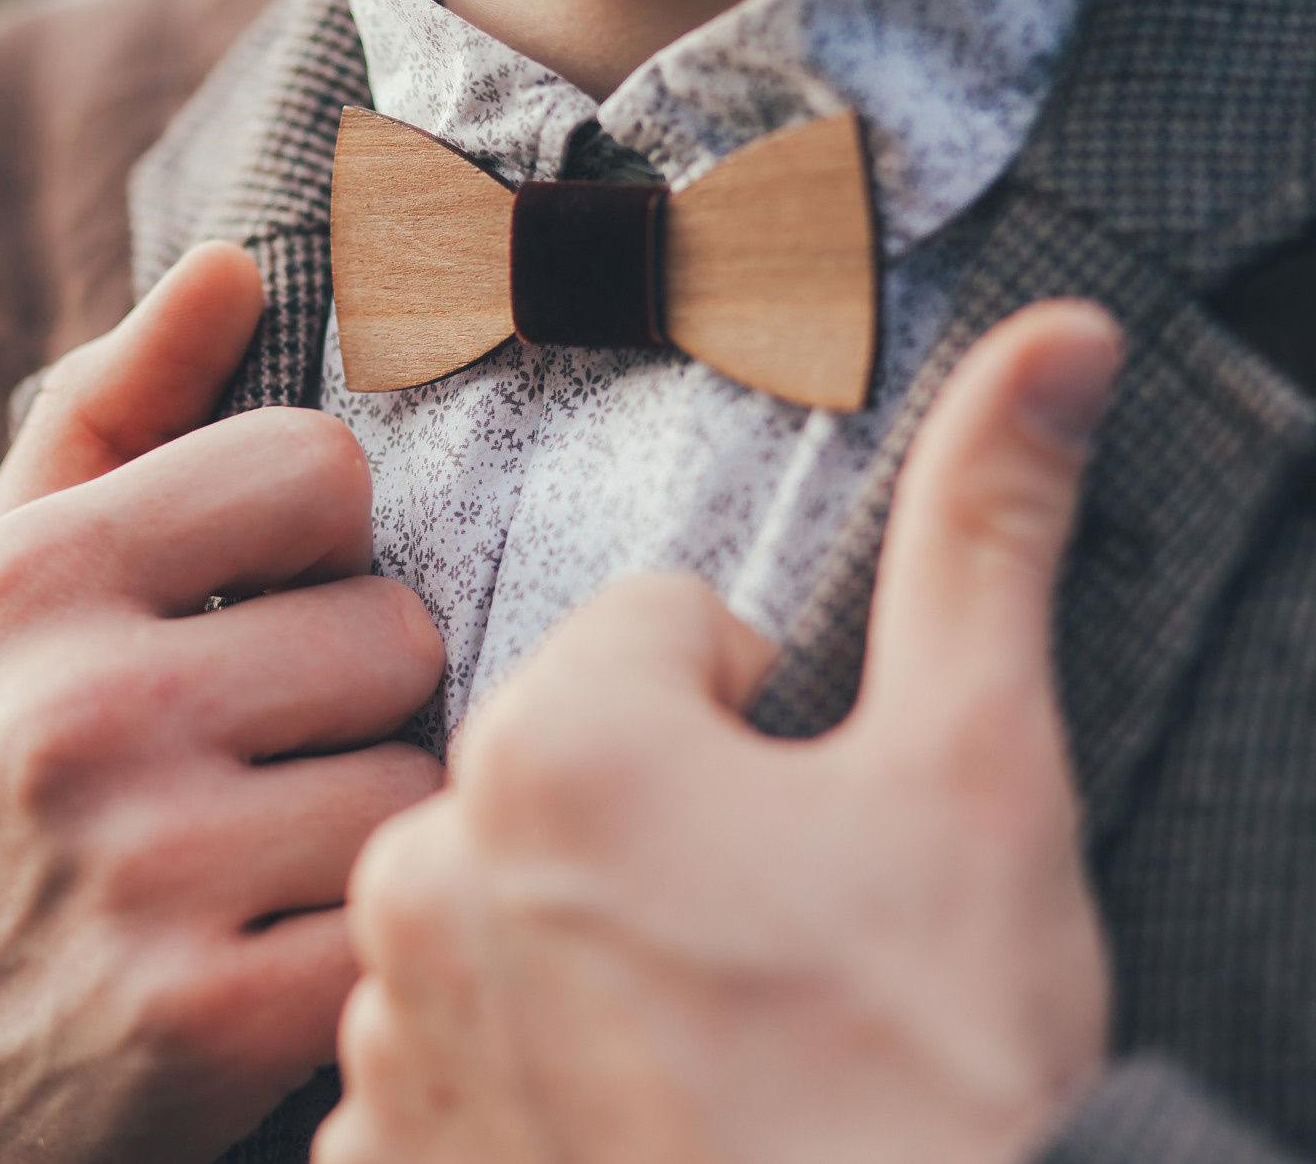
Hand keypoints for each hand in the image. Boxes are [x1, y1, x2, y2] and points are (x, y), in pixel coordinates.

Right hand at [0, 244, 446, 1163]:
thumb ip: (110, 413)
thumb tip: (239, 262)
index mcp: (29, 581)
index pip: (317, 469)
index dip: (314, 539)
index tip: (263, 602)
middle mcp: (82, 712)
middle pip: (391, 629)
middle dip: (347, 689)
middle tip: (264, 749)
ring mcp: (147, 874)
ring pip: (413, 781)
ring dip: (362, 817)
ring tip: (267, 851)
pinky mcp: (209, 1021)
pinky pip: (398, 918)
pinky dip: (359, 936)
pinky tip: (276, 945)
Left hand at [317, 301, 1121, 1163]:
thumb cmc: (921, 1073)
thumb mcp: (977, 782)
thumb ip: (981, 542)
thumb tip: (1052, 344)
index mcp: (562, 742)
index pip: (664, 629)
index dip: (763, 712)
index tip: (807, 812)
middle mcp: (427, 866)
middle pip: (564, 767)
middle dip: (661, 821)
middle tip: (767, 941)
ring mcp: (389, 1025)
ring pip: (497, 905)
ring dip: (580, 944)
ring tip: (698, 1042)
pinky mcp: (374, 1158)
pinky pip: (441, 1054)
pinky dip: (515, 1073)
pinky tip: (614, 1120)